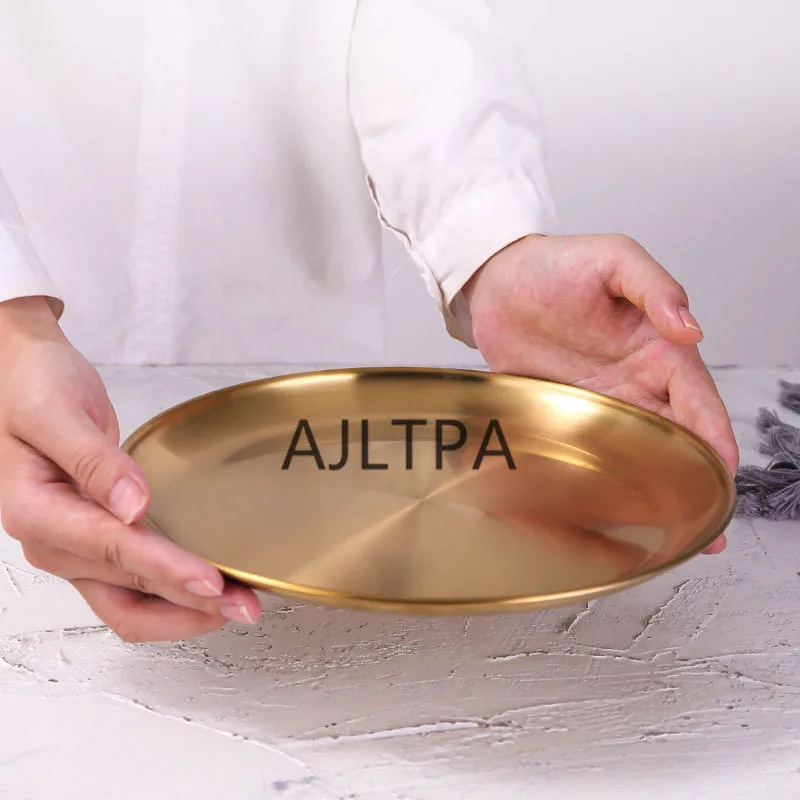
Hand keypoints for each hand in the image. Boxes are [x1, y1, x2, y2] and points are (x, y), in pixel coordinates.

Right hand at [0, 297, 261, 641]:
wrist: (19, 377)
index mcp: (35, 510)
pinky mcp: (93, 541)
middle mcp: (52, 541)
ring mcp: (72, 546)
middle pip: (127, 589)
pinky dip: (169, 593)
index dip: (167, 569)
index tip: (212, 580)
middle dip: (188, 602)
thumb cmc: (32, 387)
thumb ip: (93, 460)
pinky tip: (205, 590)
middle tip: (246, 605)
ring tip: (237, 605)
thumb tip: (132, 506)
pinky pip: (131, 585)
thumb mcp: (56, 412)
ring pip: (129, 602)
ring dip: (182, 610)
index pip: (113, 549)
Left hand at [462, 234, 738, 554]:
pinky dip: (604, 481)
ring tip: (671, 535)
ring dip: (656, 491)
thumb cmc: (558, 264)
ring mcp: (600, 402)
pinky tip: (610, 512)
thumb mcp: (614, 258)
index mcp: (658, 349)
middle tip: (709, 528)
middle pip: (678, 437)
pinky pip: (589, 450)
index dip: (715, 436)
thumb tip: (691, 327)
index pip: (698, 399)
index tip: (723, 474)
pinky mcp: (563, 414)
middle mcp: (635, 383)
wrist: (496, 281)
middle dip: (697, 479)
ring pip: (640, 452)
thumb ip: (656, 288)